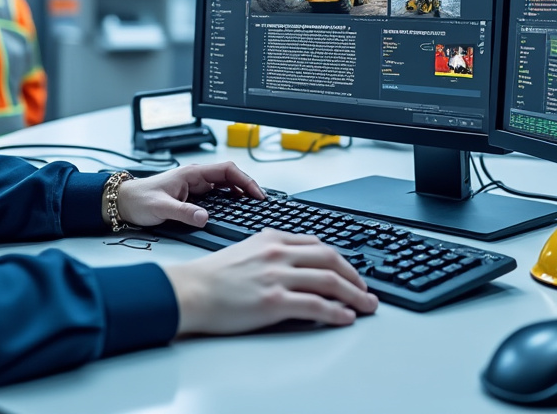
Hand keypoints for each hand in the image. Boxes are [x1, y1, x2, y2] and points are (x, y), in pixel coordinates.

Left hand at [115, 161, 263, 227]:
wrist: (123, 202)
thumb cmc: (139, 199)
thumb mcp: (161, 208)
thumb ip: (183, 212)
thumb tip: (204, 217)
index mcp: (191, 174)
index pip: (226, 171)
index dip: (244, 180)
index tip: (255, 193)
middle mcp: (195, 177)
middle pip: (229, 176)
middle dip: (247, 186)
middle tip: (260, 200)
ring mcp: (195, 186)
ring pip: (225, 184)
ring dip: (240, 192)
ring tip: (253, 203)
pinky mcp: (193, 195)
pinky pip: (217, 194)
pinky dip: (230, 198)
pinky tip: (235, 207)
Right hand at [162, 229, 378, 334]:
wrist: (190, 291)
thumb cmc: (212, 276)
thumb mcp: (245, 249)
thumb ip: (272, 252)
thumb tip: (296, 265)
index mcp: (271, 238)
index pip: (317, 244)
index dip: (340, 259)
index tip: (350, 271)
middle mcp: (278, 253)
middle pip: (330, 259)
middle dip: (354, 275)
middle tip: (365, 289)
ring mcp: (277, 276)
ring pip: (330, 281)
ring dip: (354, 295)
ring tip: (366, 306)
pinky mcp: (274, 301)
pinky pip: (316, 305)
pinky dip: (336, 312)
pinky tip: (346, 317)